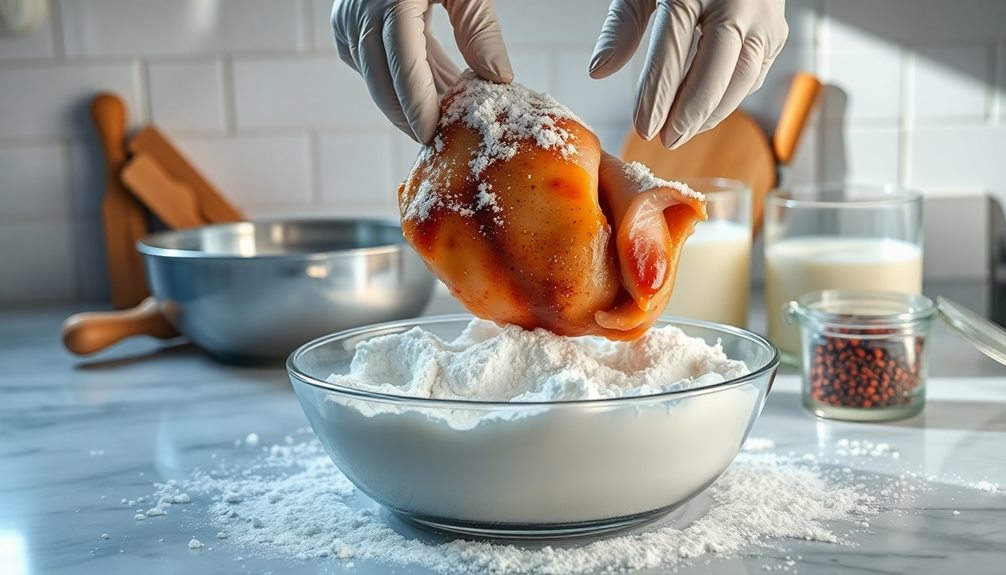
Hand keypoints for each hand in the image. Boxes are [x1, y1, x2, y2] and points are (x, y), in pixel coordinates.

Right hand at [332, 0, 512, 143]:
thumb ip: (481, 30)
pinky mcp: (345, 24)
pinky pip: (369, 65)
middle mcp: (361, 11)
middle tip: (438, 141)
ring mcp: (347, 18)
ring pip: (374, 77)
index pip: (402, 65)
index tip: (432, 134)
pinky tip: (428, 91)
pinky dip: (397, 81)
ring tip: (441, 118)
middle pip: (381, 80)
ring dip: (406, 101)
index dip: (416, 105)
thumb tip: (498, 80)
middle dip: (408, 115)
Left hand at [590, 0, 787, 147]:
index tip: (644, 128)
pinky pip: (754, 74)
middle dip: (689, 114)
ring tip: (682, 132)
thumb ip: (622, 27)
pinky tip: (705, 114)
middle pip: (715, 72)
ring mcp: (763, 18)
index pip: (672, 53)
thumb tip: (598, 71)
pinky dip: (730, 99)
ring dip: (712, 114)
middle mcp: (736, 4)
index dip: (658, 96)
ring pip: (742, 79)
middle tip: (666, 141)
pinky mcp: (777, 31)